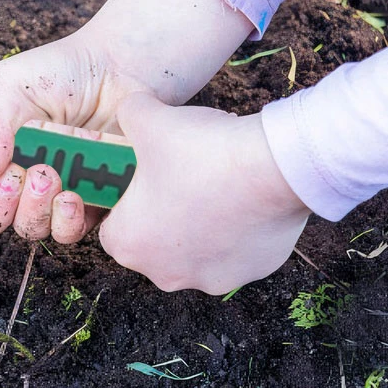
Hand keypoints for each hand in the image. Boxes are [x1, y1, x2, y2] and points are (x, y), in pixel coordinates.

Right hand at [0, 35, 143, 242]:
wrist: (121, 69)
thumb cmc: (61, 72)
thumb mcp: (10, 84)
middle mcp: (12, 178)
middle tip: (16, 176)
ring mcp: (47, 196)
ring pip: (24, 228)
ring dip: (32, 209)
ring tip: (50, 175)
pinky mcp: (85, 206)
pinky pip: (64, 233)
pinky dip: (65, 220)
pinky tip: (73, 193)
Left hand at [99, 92, 310, 293]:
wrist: (274, 166)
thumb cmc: (201, 151)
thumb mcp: (146, 119)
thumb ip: (127, 115)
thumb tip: (130, 109)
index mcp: (128, 246)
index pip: (112, 225)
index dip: (124, 198)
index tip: (140, 177)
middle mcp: (165, 274)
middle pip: (154, 239)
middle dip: (163, 209)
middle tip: (179, 174)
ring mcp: (212, 278)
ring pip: (196, 247)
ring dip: (201, 220)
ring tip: (214, 182)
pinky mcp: (252, 272)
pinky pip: (235, 249)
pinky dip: (236, 227)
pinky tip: (243, 196)